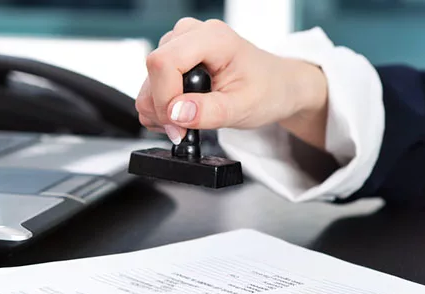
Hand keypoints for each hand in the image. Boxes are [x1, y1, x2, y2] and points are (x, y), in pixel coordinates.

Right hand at [135, 17, 328, 147]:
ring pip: (148, 80)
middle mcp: (191, 34)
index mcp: (212, 38)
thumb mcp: (243, 108)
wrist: (276, 87)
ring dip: (160, 110)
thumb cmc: (267, 89)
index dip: (164, 97)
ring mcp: (180, 44)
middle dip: (162, 108)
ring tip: (188, 120)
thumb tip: (176, 113)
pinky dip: (161, 107)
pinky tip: (182, 113)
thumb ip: (209, 111)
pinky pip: (151, 84)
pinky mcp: (173, 58)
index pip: (164, 62)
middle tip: (184, 129)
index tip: (178, 124)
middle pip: (153, 70)